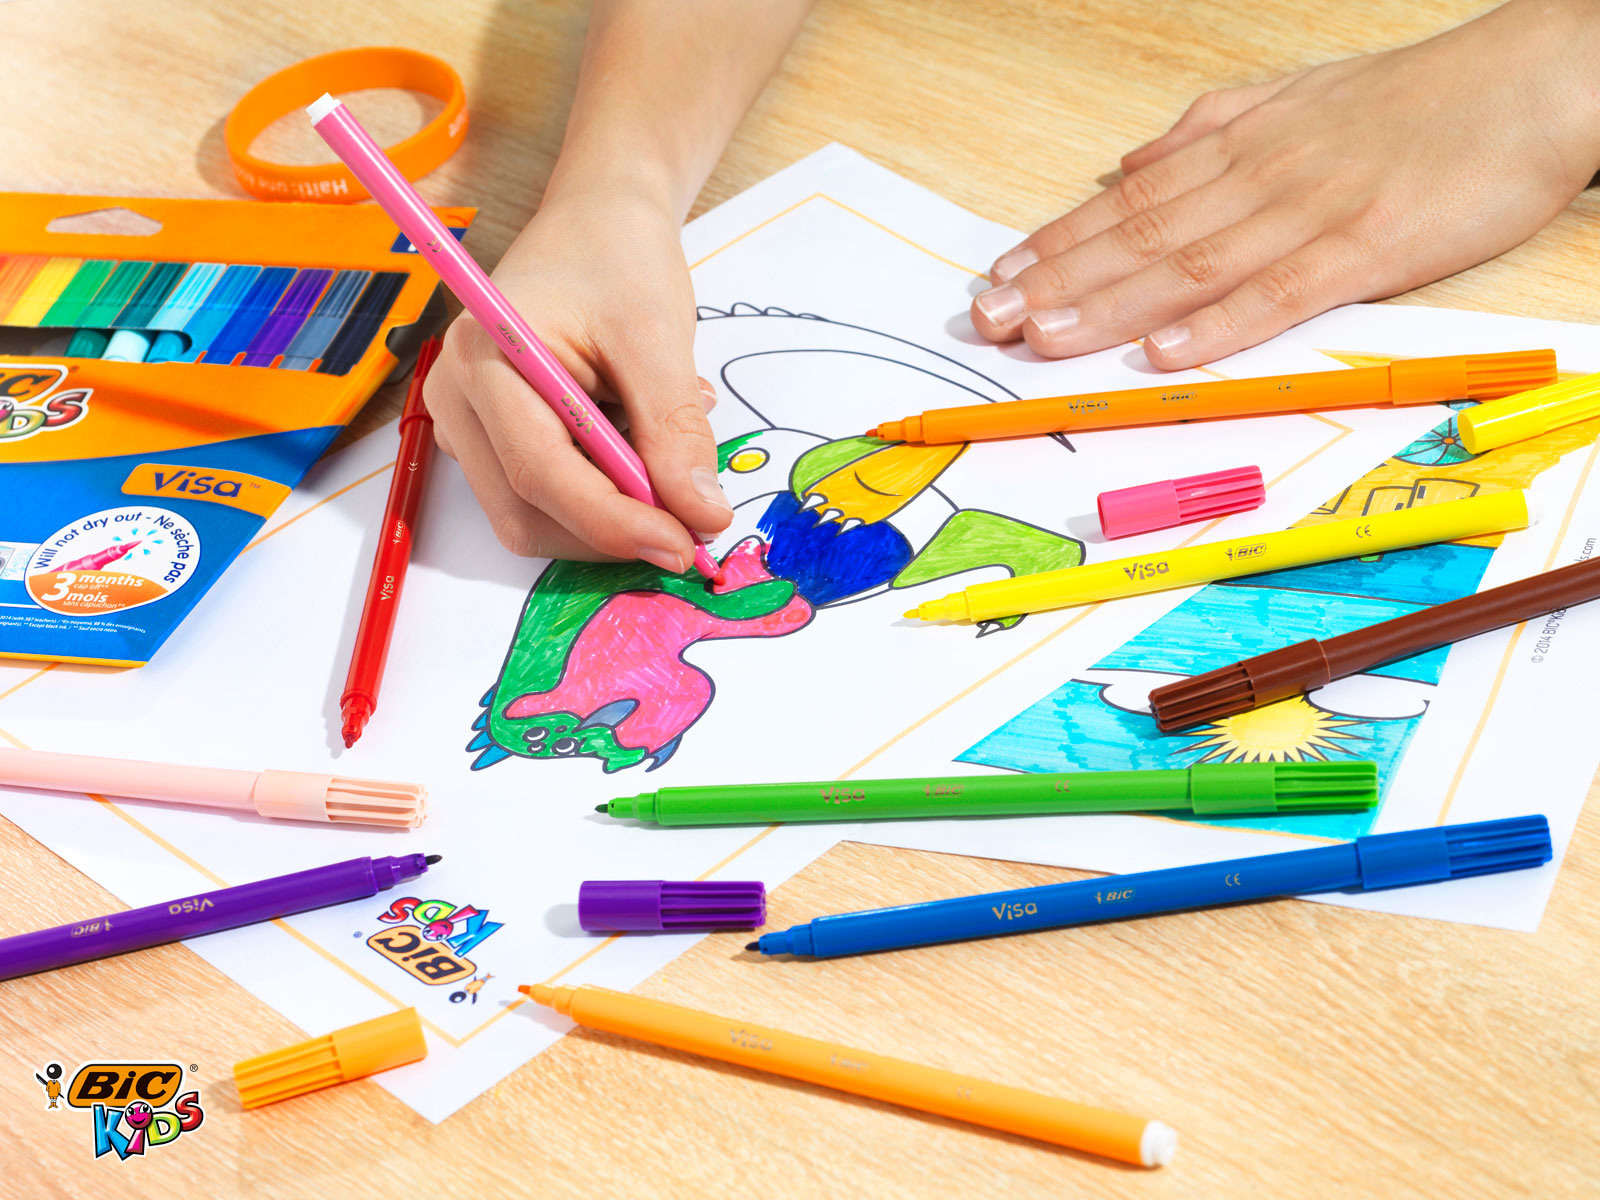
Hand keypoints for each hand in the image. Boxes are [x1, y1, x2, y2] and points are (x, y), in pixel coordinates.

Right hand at [425, 186, 731, 568]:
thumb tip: (701, 516)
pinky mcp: (489, 440)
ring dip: (607, 516)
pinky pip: (540, 498)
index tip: (685, 546)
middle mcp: (457, 397)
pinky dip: (597, 498)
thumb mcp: (658, 337)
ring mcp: (466, 424)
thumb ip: (675, 432)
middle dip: (610, 533)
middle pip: (526, 513)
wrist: (597, 221)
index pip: (541, 473)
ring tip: (662, 453)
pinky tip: (634, 448)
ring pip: (532, 517)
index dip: (614, 523)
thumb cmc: (618, 258)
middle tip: (690, 527)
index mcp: (486, 357)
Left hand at [971, 0, 1599, 368]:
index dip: (1058, 242)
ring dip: (1110, 305)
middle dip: (1056, 280)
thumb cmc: (1417, 98)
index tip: (1001, 275)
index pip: (1128, 202)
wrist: (1536, 79)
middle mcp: (1259, 176)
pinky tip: (1164, 352)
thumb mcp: (1296, 97)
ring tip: (1044, 337)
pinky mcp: (1369, 246)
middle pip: (1139, 236)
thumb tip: (1131, 165)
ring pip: (1189, 264)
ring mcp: (1311, 211)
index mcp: (1242, 146)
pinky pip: (1281, 291)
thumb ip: (1208, 131)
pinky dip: (1219, 324)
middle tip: (989, 318)